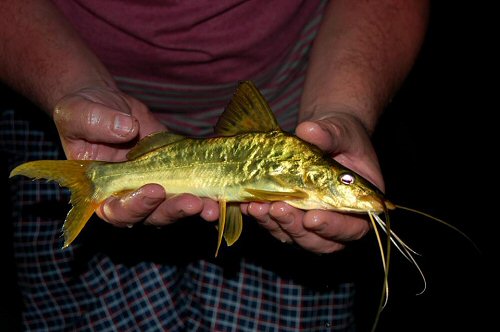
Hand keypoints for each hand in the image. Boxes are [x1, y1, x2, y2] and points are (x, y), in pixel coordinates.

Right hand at [53, 86, 218, 226]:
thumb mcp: (78, 114)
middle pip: (154, 215)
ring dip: (198, 206)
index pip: (118, 212)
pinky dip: (210, 189)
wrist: (106, 104)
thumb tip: (125, 130)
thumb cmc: (82, 114)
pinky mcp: (179, 172)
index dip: (136, 206)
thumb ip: (95, 123)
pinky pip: (195, 184)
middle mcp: (132, 197)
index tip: (153, 189)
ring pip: (178, 205)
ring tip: (215, 203)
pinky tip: (224, 189)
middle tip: (194, 203)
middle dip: (174, 210)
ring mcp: (158, 186)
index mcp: (103, 194)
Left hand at [242, 112, 382, 253]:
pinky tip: (248, 203)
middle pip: (318, 241)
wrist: (325, 137)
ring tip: (256, 206)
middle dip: (295, 227)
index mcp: (359, 205)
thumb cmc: (342, 136)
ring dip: (274, 224)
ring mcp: (311, 222)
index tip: (311, 218)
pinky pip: (276, 224)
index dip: (332, 228)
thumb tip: (308, 130)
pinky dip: (262, 217)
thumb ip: (329, 134)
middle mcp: (337, 220)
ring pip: (293, 236)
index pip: (352, 228)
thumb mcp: (340, 131)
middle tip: (277, 209)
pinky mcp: (290, 217)